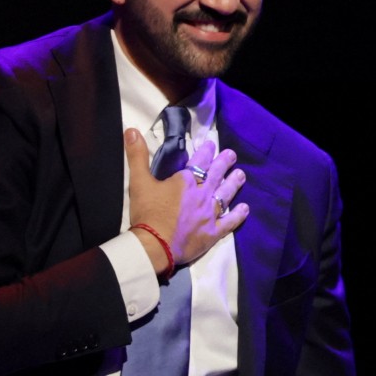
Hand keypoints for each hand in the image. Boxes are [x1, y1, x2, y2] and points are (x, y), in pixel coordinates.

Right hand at [124, 128, 247, 270]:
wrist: (154, 246)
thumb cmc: (147, 213)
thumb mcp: (138, 182)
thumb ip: (136, 155)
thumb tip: (131, 130)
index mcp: (186, 181)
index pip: (200, 161)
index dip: (206, 152)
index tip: (212, 145)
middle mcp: (202, 195)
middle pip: (216, 175)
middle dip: (224, 163)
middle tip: (232, 155)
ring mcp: (209, 214)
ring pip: (225, 195)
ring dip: (234, 184)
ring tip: (241, 175)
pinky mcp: (212, 233)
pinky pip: (229, 222)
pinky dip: (237, 215)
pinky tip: (244, 209)